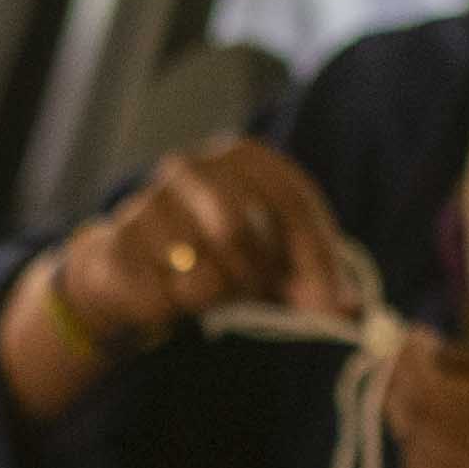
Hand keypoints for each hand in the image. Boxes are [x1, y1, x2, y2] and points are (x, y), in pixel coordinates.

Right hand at [50, 133, 360, 349]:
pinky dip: (180, 309)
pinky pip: (166, 297)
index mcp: (239, 156)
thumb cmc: (212, 257)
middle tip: (259, 296)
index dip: (316, 255)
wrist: (126, 270)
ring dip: (217, 296)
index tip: (331, 303)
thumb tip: (350, 310)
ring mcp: (148, 202)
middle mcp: (191, 166)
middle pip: (239, 231)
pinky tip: (173, 297)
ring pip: (201, 271)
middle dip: (258, 278)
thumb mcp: (270, 260)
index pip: (289, 197)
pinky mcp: (118, 246)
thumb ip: (312, 279)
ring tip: (211, 291)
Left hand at [373, 329, 468, 467]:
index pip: (427, 392)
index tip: (414, 339)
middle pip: (414, 426)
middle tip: (409, 365)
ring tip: (429, 398)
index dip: (411, 361)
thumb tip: (417, 353)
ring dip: (415, 427)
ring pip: (416, 461)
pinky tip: (454, 440)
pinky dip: (436, 461)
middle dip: (404, 389)